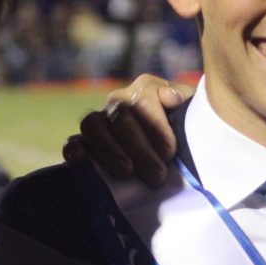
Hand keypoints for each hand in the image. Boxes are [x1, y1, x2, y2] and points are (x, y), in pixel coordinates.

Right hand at [63, 75, 193, 186]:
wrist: (177, 149)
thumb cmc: (188, 129)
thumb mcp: (193, 113)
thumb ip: (186, 102)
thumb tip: (170, 98)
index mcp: (146, 89)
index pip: (144, 99)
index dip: (155, 126)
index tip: (169, 152)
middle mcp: (119, 100)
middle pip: (121, 116)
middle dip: (139, 148)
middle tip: (157, 175)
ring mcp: (100, 120)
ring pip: (93, 125)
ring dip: (109, 149)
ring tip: (126, 172)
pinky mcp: (84, 141)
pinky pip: (72, 140)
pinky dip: (73, 148)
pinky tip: (81, 159)